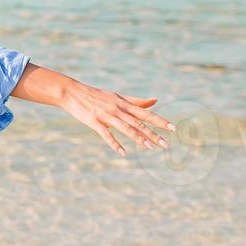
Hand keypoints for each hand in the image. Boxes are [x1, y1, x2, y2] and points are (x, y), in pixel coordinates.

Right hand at [58, 83, 172, 156]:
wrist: (73, 92)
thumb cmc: (97, 96)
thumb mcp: (118, 97)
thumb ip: (137, 102)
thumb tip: (156, 101)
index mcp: (124, 104)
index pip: (146, 113)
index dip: (160, 121)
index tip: (173, 128)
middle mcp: (118, 109)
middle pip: (139, 123)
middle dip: (153, 134)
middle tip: (166, 145)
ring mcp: (106, 115)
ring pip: (125, 128)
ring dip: (138, 138)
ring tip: (149, 148)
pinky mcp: (94, 122)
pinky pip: (106, 134)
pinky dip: (115, 143)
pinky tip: (123, 152)